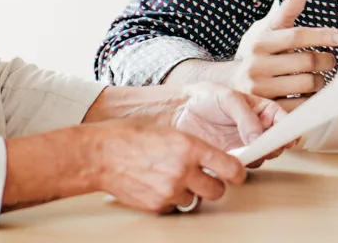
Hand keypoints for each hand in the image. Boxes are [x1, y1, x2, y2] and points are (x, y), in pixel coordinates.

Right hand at [88, 121, 246, 213]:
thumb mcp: (170, 131)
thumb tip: (214, 158)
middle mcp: (183, 170)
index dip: (236, 173)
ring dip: (188, 192)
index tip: (236, 174)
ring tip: (169, 177)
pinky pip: (174, 206)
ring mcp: (170, 190)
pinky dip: (169, 199)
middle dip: (212, 185)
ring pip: (194, 199)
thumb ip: (194, 146)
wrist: (101, 154)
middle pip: (217, 191)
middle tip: (203, 178)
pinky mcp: (157, 205)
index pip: (231, 168)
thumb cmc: (131, 136)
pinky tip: (155, 184)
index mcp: (190, 146)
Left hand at [171, 82, 287, 152]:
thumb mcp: (229, 99)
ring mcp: (246, 143)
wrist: (181, 111)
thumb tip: (258, 137)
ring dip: (258, 156)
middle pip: (277, 142)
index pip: (283, 120)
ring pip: (263, 156)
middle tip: (265, 146)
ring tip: (247, 149)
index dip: (289, 130)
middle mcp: (257, 128)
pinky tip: (234, 156)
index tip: (289, 139)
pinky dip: (243, 163)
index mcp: (262, 110)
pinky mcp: (233, 156)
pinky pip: (245, 165)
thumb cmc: (206, 97)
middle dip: (274, 146)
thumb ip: (246, 117)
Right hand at [232, 0, 337, 109]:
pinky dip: (313, 99)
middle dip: (326, 60)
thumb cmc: (260, 56)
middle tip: (330, 60)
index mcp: (260, 43)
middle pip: (307, 61)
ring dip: (321, 80)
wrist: (232, 86)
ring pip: (308, 83)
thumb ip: (287, 12)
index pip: (297, 36)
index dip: (323, 35)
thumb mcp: (269, 32)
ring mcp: (261, 91)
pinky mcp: (268, 110)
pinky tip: (312, 93)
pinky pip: (303, 105)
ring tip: (319, 77)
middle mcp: (257, 66)